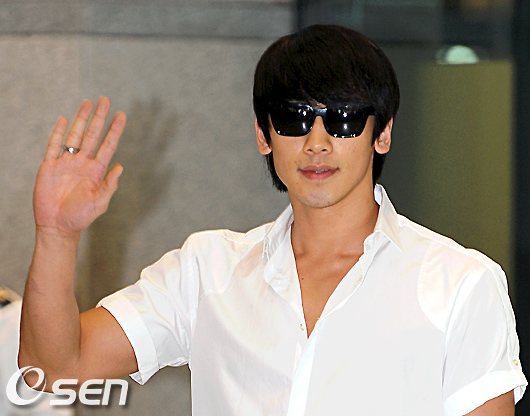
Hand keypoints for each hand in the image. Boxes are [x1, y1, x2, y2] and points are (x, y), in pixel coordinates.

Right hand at [33, 97, 125, 238]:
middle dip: (99, 118)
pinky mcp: (49, 166)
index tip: (122, 115)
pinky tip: (65, 120)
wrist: (58, 226)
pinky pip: (54, 145)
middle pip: (92, 135)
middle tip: (105, 100)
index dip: (115, 130)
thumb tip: (121, 167)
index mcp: (96, 171)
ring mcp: (66, 163)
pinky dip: (58, 132)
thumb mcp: (100, 202)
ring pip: (75, 135)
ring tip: (88, 102)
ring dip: (82, 119)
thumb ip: (110, 185)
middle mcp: (82, 163)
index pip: (108, 145)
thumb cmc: (81, 216)